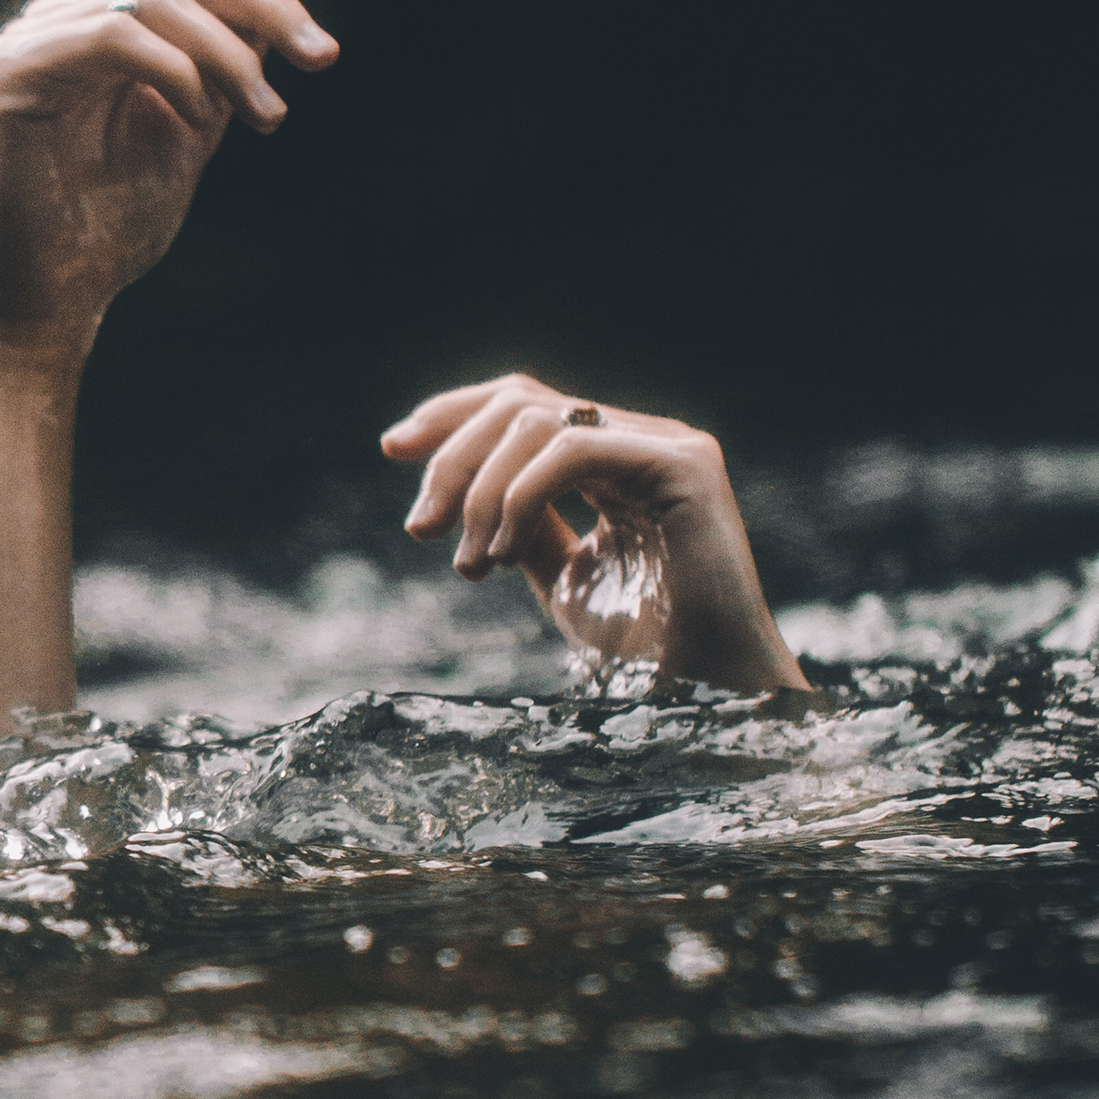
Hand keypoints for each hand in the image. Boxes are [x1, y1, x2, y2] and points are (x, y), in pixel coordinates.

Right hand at [0, 0, 338, 374]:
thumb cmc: (112, 227)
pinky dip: (175, 71)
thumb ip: (225, 62)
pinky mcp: (10, 70)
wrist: (53, 298)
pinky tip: (197, 118)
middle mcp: (60, 17)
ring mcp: (30, 39)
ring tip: (267, 115)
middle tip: (322, 55)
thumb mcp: (194, 126)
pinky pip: (114, 38)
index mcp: (100, 21)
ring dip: (231, 53)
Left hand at [381, 375, 807, 691]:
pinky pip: (574, 449)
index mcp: (614, 459)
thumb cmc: (642, 649)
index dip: (452, 416)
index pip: (522, 406)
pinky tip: (503, 551)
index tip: (392, 447)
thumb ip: (523, 527)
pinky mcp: (682, 466)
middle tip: (420, 528)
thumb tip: (461, 498)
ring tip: (470, 563)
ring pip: (537, 421)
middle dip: (451, 458)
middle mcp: (642, 440)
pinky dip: (519, 495)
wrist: (706, 695)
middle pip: (519, 403)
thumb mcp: (560, 577)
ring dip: (480, 490)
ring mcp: (666, 447)